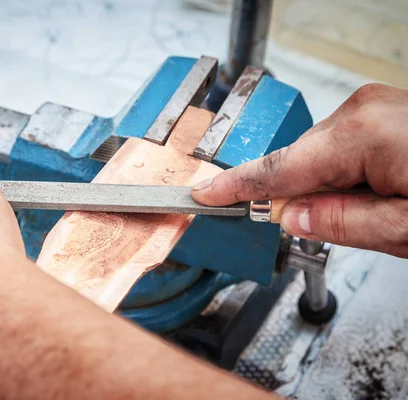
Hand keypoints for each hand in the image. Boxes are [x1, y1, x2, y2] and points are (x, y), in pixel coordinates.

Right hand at [192, 84, 407, 256]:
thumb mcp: (406, 227)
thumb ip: (343, 223)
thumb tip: (291, 218)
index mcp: (362, 136)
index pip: (276, 169)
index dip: (236, 187)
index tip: (206, 194)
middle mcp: (361, 111)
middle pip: (297, 163)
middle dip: (300, 197)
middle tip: (326, 226)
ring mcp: (372, 106)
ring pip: (318, 157)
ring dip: (329, 186)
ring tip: (377, 206)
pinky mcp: (381, 111)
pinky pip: (340, 146)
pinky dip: (344, 172)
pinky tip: (379, 188)